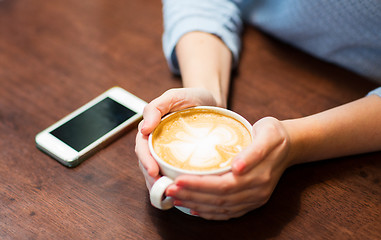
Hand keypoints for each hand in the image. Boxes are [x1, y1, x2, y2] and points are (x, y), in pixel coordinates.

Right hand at [135, 88, 217, 189]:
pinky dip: (174, 184)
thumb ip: (155, 107)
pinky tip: (180, 194)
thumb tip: (144, 129)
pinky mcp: (180, 159)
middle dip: (151, 179)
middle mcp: (156, 143)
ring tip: (169, 196)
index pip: (142, 148)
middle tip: (163, 188)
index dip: (145, 161)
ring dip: (160, 185)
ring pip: (158, 172)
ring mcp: (168, 152)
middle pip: (147, 163)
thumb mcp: (173, 96)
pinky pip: (173, 173)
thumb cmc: (191, 97)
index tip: (153, 171)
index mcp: (151, 130)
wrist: (211, 102)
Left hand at [165, 117, 292, 219]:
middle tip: (169, 189)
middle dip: (192, 196)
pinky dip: (209, 212)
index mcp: (259, 176)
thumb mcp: (267, 133)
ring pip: (221, 208)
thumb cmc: (275, 135)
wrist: (290, 145)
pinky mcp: (251, 201)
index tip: (178, 179)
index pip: (223, 186)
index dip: (199, 185)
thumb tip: (237, 167)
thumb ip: (253, 151)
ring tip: (175, 198)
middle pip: (219, 200)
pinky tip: (194, 208)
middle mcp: (256, 192)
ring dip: (196, 205)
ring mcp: (254, 199)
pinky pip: (228, 212)